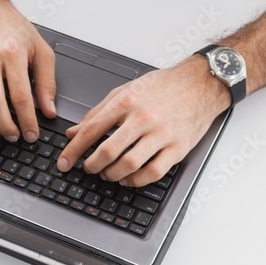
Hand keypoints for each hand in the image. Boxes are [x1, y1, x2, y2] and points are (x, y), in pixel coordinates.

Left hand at [56, 56, 230, 187]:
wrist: (201, 83)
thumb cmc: (164, 85)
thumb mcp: (127, 89)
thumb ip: (99, 111)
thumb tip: (75, 132)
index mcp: (127, 101)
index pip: (92, 130)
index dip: (74, 149)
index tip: (64, 162)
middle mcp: (143, 117)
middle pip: (108, 151)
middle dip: (91, 165)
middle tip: (87, 169)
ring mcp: (161, 134)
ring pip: (129, 165)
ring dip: (112, 175)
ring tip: (107, 174)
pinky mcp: (178, 148)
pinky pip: (153, 173)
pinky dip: (136, 181)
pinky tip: (128, 178)